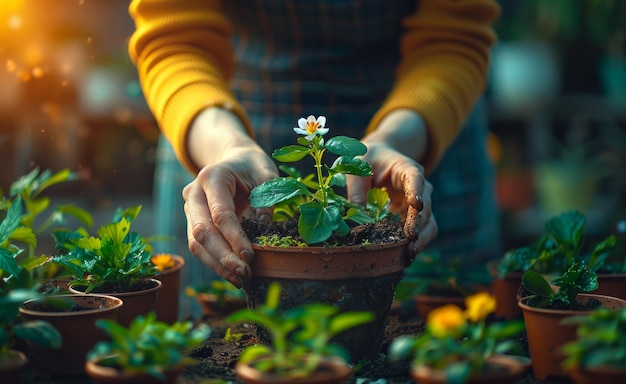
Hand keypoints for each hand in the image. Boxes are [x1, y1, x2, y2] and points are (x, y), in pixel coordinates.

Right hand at [183, 148, 276, 287]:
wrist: (233, 161)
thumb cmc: (252, 167)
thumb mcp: (266, 174)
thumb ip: (268, 198)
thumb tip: (265, 230)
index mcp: (212, 177)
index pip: (220, 213)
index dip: (235, 237)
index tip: (250, 256)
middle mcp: (194, 193)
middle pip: (202, 230)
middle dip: (223, 256)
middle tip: (245, 274)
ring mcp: (190, 208)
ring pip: (196, 243)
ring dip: (217, 264)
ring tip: (240, 280)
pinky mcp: (192, 221)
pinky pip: (199, 246)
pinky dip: (214, 262)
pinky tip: (232, 274)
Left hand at [346, 142, 437, 256]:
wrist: (379, 160)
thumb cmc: (368, 161)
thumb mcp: (358, 168)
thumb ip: (357, 190)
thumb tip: (356, 218)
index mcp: (407, 170)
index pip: (416, 179)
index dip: (417, 192)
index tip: (417, 205)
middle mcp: (420, 188)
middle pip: (426, 207)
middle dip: (418, 225)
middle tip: (410, 241)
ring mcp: (419, 205)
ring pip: (429, 224)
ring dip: (421, 240)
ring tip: (408, 255)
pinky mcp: (413, 218)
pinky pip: (420, 233)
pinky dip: (414, 245)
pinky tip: (404, 257)